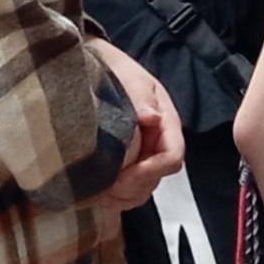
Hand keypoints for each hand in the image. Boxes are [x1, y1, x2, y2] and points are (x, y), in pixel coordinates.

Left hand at [95, 40, 186, 212]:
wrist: (91, 65)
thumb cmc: (111, 68)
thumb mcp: (126, 74)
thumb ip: (140, 95)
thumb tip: (152, 117)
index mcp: (165, 120)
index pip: (172, 155)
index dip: (152, 170)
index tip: (125, 175)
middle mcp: (157, 141)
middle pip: (157, 178)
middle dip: (133, 187)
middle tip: (105, 187)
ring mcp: (141, 154)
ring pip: (143, 189)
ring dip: (122, 196)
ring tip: (98, 191)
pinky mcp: (125, 164)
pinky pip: (128, 191)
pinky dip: (114, 198)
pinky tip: (96, 192)